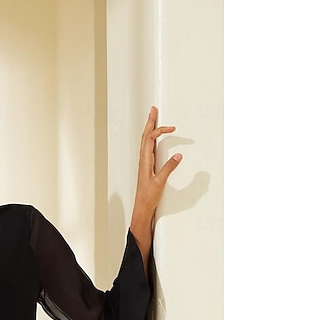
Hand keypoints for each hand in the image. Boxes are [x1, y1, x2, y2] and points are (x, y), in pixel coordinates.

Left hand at [130, 106, 181, 258]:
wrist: (142, 210)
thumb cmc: (148, 198)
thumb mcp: (160, 183)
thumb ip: (168, 169)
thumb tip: (177, 155)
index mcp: (145, 162)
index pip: (149, 140)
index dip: (160, 131)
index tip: (172, 128)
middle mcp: (143, 161)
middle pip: (145, 137)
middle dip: (150, 123)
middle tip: (154, 109)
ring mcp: (145, 164)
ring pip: (146, 142)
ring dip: (150, 129)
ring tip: (153, 118)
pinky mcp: (148, 168)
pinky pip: (149, 149)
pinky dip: (152, 140)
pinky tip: (155, 139)